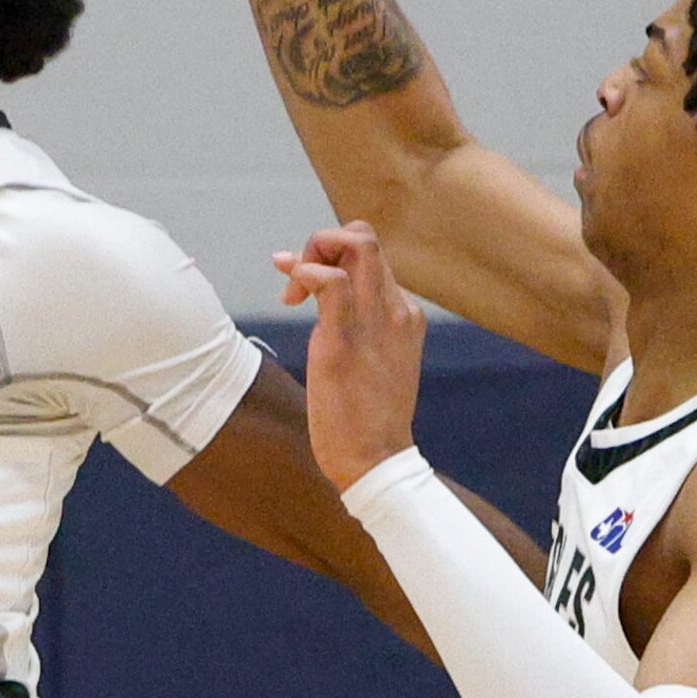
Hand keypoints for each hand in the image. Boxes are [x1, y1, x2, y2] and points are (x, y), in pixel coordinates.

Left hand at [277, 221, 427, 491]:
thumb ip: (346, 320)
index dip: (332, 255)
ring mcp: (375, 320)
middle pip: (364, 237)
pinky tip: (292, 299)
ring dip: (313, 250)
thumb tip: (306, 286)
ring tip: (292, 291)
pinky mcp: (346, 338)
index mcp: (404, 313)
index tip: (302, 284)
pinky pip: (330, 281)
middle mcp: (396, 308)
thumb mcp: (366, 358)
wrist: (376, 460)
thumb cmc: (364, 414)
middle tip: (297, 280)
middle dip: (322, 242)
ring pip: (355, 244)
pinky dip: (306, 273)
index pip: (371, 255)